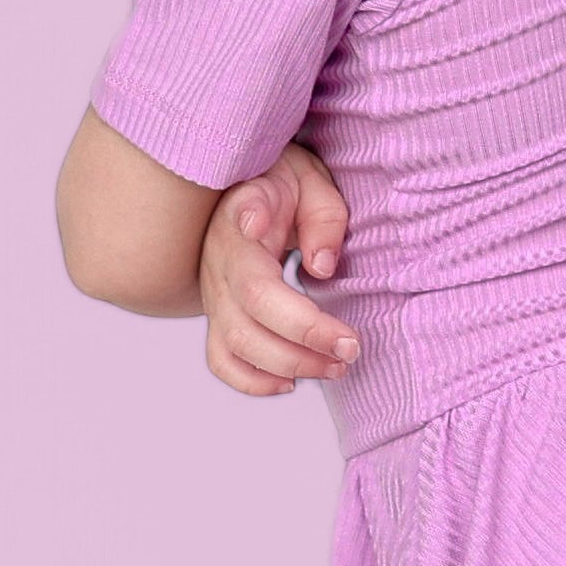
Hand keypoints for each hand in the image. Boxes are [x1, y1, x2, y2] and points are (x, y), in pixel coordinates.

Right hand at [198, 143, 362, 397]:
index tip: (294, 252)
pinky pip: (223, 361)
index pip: (249, 250)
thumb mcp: (311, 182)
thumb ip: (322, 217)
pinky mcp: (219, 317)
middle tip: (352, 347)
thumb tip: (322, 267)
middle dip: (304, 340)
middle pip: (248, 316)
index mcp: (238, 223)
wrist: (249, 188)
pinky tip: (292, 383)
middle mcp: (219, 264)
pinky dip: (253, 381)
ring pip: (236, 345)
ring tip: (337, 366)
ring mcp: (213, 295)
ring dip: (289, 366)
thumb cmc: (284, 185)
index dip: (261, 248)